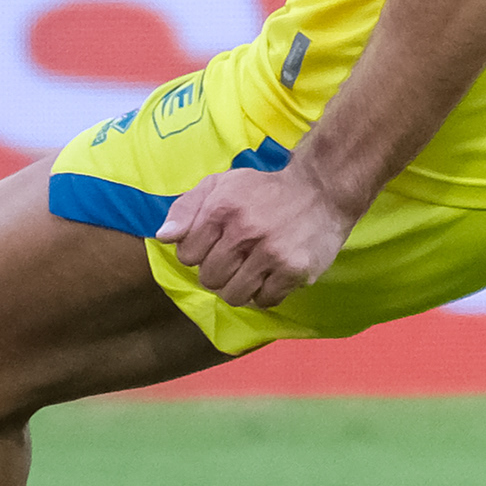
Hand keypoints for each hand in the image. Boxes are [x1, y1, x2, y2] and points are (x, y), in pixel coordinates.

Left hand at [157, 164, 358, 311]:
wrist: (322, 189)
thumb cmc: (264, 190)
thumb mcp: (222, 185)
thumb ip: (187, 207)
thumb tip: (164, 237)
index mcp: (221, 208)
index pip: (187, 255)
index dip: (198, 252)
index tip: (214, 244)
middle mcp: (244, 231)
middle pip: (209, 279)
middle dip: (218, 272)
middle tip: (236, 258)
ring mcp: (271, 253)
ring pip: (234, 295)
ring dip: (239, 287)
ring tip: (252, 270)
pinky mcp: (294, 270)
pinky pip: (265, 301)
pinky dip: (265, 293)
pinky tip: (272, 275)